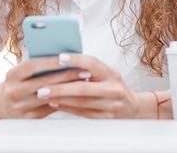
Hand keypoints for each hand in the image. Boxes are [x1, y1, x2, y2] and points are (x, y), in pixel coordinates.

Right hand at [0, 56, 88, 119]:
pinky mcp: (32, 117)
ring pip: (51, 97)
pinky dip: (66, 99)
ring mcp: (22, 107)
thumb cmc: (16, 82)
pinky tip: (78, 93)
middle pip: (44, 82)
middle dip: (67, 76)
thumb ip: (37, 65)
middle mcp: (15, 92)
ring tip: (84, 81)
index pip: (32, 66)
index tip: (66, 57)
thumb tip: (63, 56)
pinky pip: (52, 108)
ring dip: (70, 88)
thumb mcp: (19, 71)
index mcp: (11, 76)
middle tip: (84, 70)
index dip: (49, 62)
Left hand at [33, 53, 157, 118]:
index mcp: (112, 74)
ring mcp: (110, 106)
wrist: (134, 108)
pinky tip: (55, 103)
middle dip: (60, 87)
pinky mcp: (104, 118)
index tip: (60, 57)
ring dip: (59, 99)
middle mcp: (113, 90)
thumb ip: (90, 69)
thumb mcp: (108, 74)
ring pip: (80, 102)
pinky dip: (66, 107)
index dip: (76, 59)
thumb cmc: (115, 87)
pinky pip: (81, 112)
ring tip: (44, 95)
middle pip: (83, 88)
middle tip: (42, 87)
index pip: (93, 63)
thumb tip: (64, 62)